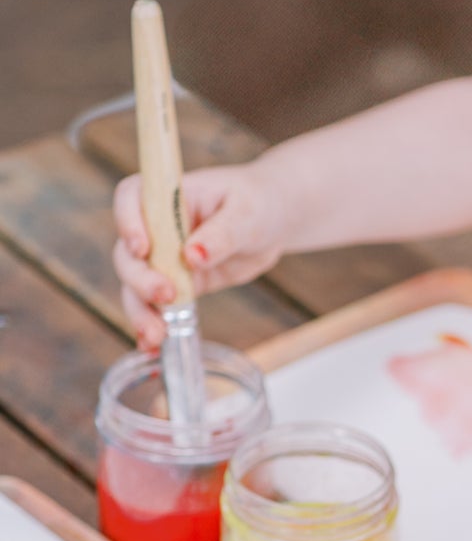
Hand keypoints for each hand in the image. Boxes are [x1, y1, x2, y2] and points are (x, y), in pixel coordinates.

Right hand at [112, 161, 289, 344]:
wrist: (274, 222)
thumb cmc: (259, 203)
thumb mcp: (247, 214)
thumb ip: (221, 233)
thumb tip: (193, 256)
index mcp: (170, 195)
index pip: (132, 197)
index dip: (127, 221)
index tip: (142, 248)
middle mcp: (158, 225)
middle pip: (127, 251)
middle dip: (140, 278)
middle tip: (167, 296)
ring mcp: (164, 256)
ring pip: (136, 284)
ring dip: (141, 310)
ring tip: (156, 336)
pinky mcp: (178, 283)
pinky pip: (157, 305)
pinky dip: (153, 324)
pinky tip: (153, 346)